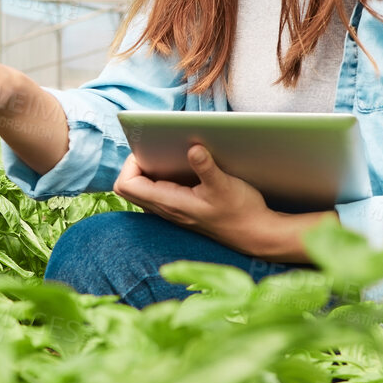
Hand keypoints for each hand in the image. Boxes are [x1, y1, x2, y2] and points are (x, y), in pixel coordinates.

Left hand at [113, 145, 327, 263]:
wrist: (256, 235)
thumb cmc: (241, 213)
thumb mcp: (224, 186)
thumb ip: (206, 168)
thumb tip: (193, 148)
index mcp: (169, 203)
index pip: (126, 186)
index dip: (130, 164)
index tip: (147, 149)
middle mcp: (166, 209)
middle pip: (130, 187)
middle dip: (137, 163)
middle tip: (155, 147)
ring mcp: (174, 210)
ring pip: (144, 189)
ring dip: (150, 169)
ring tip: (167, 151)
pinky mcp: (183, 208)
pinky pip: (160, 191)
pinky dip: (162, 176)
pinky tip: (182, 164)